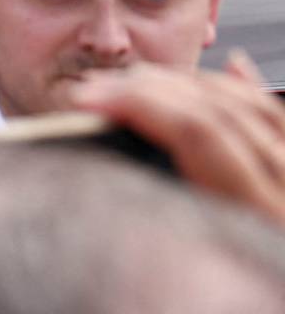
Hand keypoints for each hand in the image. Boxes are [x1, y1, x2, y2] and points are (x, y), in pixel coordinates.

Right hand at [67, 55, 284, 228]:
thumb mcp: (191, 286)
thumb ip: (159, 231)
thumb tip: (99, 181)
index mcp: (260, 211)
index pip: (196, 133)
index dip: (137, 105)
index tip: (87, 99)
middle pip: (217, 110)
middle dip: (148, 89)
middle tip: (95, 88)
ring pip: (246, 106)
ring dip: (183, 83)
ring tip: (134, 82)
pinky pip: (278, 118)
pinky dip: (246, 88)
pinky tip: (234, 65)